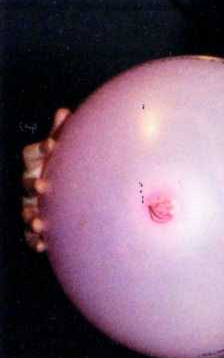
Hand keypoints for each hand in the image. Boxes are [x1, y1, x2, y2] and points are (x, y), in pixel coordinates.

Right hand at [21, 107, 69, 251]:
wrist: (58, 193)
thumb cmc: (59, 168)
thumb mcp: (60, 152)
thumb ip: (60, 135)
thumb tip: (63, 112)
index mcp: (35, 165)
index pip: (33, 155)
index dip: (41, 150)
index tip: (52, 148)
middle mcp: (30, 185)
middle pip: (27, 185)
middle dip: (32, 186)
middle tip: (42, 186)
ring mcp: (30, 206)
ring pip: (27, 211)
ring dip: (31, 217)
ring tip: (39, 224)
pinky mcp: (35, 227)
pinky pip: (32, 236)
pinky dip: (36, 241)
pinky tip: (42, 246)